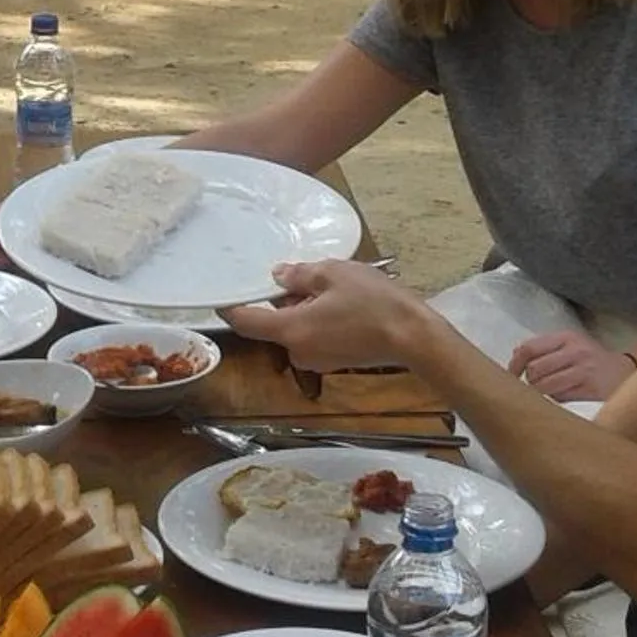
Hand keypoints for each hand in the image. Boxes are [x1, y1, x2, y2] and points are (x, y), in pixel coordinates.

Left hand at [221, 259, 423, 371]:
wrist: (415, 337)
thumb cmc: (374, 302)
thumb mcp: (334, 274)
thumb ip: (300, 275)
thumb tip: (279, 276)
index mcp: (291, 330)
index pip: (245, 322)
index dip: (231, 308)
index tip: (222, 296)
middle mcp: (298, 351)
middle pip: (274, 323)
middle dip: (285, 300)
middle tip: (309, 277)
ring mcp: (317, 360)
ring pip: (297, 328)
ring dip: (306, 309)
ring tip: (336, 288)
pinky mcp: (335, 362)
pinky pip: (315, 336)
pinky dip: (320, 320)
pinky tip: (346, 305)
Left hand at [508, 331, 636, 401]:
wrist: (628, 373)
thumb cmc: (592, 361)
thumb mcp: (571, 346)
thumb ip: (544, 349)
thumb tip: (514, 356)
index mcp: (566, 337)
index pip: (528, 348)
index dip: (514, 365)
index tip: (511, 377)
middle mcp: (575, 350)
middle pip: (534, 369)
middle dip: (529, 382)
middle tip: (534, 388)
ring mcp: (585, 369)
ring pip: (544, 386)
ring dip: (540, 394)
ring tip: (547, 395)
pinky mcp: (592, 389)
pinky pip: (560, 398)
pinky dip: (554, 401)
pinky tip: (560, 400)